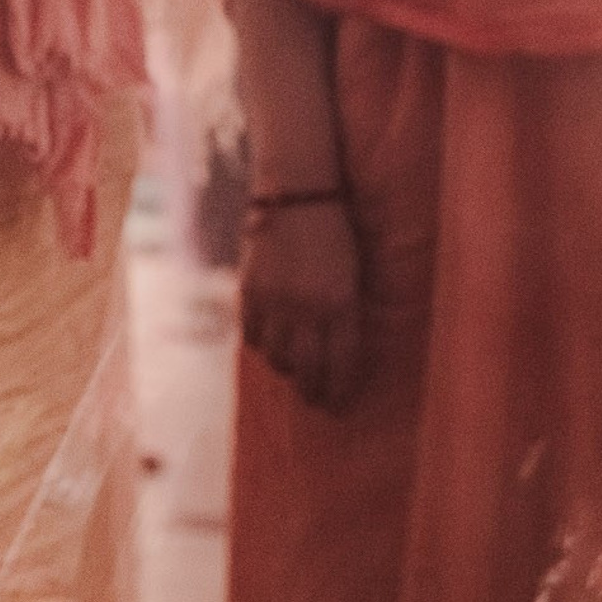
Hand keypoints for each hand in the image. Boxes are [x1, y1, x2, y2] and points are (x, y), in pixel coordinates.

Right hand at [240, 196, 362, 412]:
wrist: (296, 196)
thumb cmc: (335, 234)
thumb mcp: (351, 275)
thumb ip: (344, 313)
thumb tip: (337, 354)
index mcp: (342, 303)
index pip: (341, 363)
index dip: (340, 389)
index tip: (339, 405)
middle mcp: (308, 308)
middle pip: (308, 368)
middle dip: (313, 391)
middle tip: (316, 401)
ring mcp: (276, 301)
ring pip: (277, 356)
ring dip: (286, 368)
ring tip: (293, 369)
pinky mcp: (250, 291)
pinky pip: (252, 335)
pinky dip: (261, 345)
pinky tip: (269, 343)